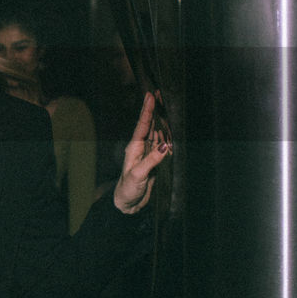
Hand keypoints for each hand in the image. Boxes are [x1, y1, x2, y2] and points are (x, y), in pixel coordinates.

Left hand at [113, 91, 171, 213]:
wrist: (127, 203)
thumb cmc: (127, 189)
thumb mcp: (138, 174)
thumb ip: (151, 160)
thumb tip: (165, 146)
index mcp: (134, 148)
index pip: (142, 126)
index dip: (147, 110)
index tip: (150, 95)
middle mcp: (140, 148)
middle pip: (149, 125)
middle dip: (153, 109)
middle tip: (159, 93)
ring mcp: (147, 154)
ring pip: (155, 133)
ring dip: (160, 120)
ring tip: (165, 105)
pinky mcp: (153, 161)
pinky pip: (161, 145)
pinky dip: (166, 135)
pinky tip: (169, 128)